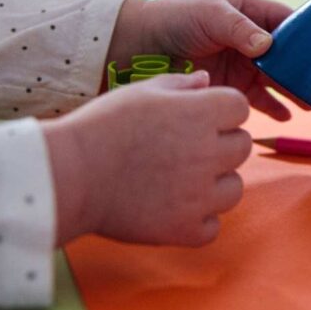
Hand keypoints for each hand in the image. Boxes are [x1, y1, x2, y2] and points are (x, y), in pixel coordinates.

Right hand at [43, 72, 250, 245]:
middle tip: (184, 150)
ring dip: (214, 185)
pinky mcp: (186, 229)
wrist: (68, 176)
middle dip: (220, 145)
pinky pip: (213, 226)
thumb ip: (181, 84)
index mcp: (202, 114)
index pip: (240, 108)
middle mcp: (209, 153)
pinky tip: (171, 209)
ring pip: (234, 188)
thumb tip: (208, 80)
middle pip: (242, 146)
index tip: (197, 118)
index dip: (221, 111)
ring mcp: (200, 195)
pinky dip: (197, 222)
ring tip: (177, 181)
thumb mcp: (141, 92)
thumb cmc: (101, 128)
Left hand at [107, 0, 297, 119]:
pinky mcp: (231, 86)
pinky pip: (259, 99)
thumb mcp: (209, 15)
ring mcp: (242, 64)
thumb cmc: (173, 19)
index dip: (309, 35)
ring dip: (294, 91)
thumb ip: (240, 29)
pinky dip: (273, 107)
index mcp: (250, 13)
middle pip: (290, 55)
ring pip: (278, 79)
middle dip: (307, 70)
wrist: (136, 46)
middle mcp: (251, 39)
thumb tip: (268, 46)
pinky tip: (286, 116)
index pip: (289, 22)